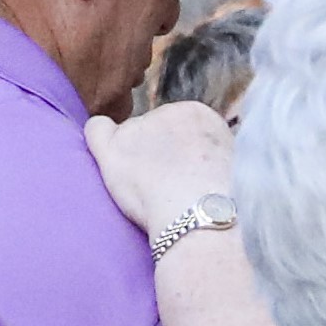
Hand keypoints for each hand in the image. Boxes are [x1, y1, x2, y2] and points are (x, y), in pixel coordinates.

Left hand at [87, 102, 235, 247]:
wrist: (204, 213)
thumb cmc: (222, 201)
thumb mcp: (230, 165)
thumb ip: (207, 153)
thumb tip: (194, 161)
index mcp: (199, 115)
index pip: (180, 126)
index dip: (182, 152)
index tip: (189, 175)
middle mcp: (167, 112)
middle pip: (153, 129)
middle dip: (156, 153)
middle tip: (168, 187)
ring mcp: (138, 127)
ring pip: (128, 137)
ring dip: (134, 159)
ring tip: (150, 192)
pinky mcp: (113, 146)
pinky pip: (96, 129)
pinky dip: (99, 141)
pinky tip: (110, 160)